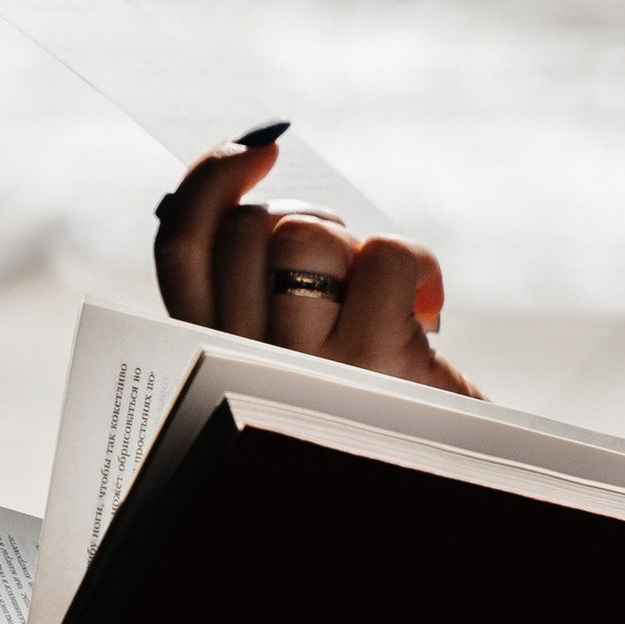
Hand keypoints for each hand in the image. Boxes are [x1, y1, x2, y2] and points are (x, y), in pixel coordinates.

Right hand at [153, 135, 478, 391]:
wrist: (444, 473)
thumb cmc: (372, 391)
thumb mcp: (299, 338)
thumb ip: (260, 275)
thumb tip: (253, 153)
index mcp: (213, 351)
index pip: (180, 248)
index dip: (209, 182)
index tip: (258, 149)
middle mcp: (245, 362)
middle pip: (249, 228)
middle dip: (307, 218)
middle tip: (346, 267)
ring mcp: (306, 367)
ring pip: (307, 236)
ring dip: (355, 244)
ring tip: (381, 293)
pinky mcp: (374, 364)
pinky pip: (381, 255)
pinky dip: (416, 263)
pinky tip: (424, 306)